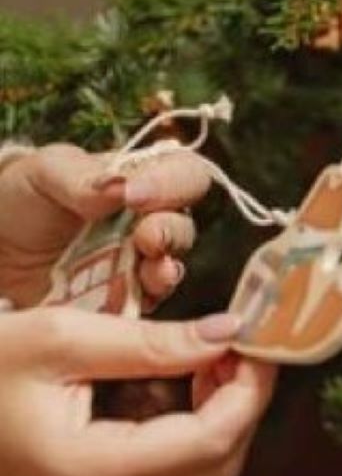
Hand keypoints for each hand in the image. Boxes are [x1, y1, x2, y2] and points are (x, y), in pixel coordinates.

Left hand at [0, 144, 210, 309]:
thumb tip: (122, 187)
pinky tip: (137, 293)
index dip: (174, 183)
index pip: (184, 175)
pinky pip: (147, 303)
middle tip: (146, 236)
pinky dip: (146, 299)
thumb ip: (83, 174)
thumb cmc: (22, 199)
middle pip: (184, 226)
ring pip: (173, 266)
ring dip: (167, 269)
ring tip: (152, 270)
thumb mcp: (45, 172)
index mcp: (142, 181)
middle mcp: (150, 222)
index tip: (135, 195)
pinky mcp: (123, 300)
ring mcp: (139, 265)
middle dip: (170, 231)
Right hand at [0, 307, 275, 475]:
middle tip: (238, 345)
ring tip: (210, 359)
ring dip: (224, 418)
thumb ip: (155, 342)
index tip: (259, 342)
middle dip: (243, 402)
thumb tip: (230, 333)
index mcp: (93, 472)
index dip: (249, 391)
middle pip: (219, 466)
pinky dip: (197, 433)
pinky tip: (182, 386)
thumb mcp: (64, 338)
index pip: (211, 442)